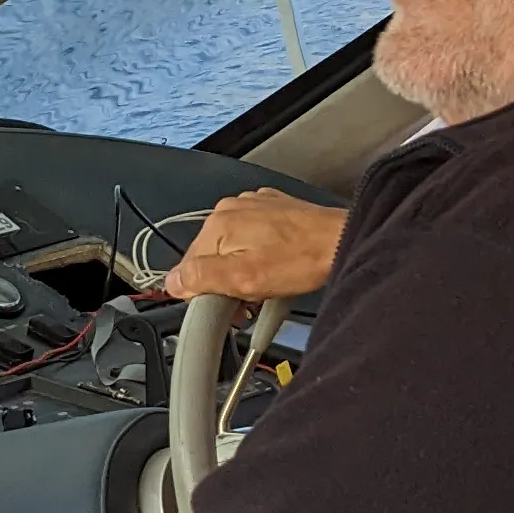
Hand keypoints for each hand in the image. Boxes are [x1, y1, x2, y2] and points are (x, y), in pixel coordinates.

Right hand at [162, 192, 343, 304]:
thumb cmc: (302, 260)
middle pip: (211, 258)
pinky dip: (260, 255)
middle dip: (226, 283)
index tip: (226, 306)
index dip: (205, 294)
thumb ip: (202, 278)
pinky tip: (277, 267)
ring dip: (244, 271)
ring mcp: (253, 207)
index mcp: (218, 224)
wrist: (341, 242)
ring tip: (269, 284)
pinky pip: (254, 238)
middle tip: (250, 299)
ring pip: (233, 249)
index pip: (188, 267)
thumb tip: (173, 281)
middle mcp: (232, 209)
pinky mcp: (273, 210)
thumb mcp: (244, 279)